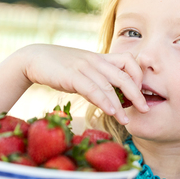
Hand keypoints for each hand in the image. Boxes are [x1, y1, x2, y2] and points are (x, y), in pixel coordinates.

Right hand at [19, 44, 148, 123]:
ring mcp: (84, 67)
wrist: (34, 59)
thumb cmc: (59, 67)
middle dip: (137, 94)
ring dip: (120, 104)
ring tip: (126, 120)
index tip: (141, 92)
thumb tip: (110, 100)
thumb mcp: (82, 72)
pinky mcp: (72, 75)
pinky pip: (92, 89)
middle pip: (124, 75)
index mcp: (100, 58)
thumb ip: (97, 82)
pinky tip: (110, 112)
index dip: (138, 75)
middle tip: (145, 109)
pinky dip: (103, 101)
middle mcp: (95, 60)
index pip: (128, 60)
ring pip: (109, 85)